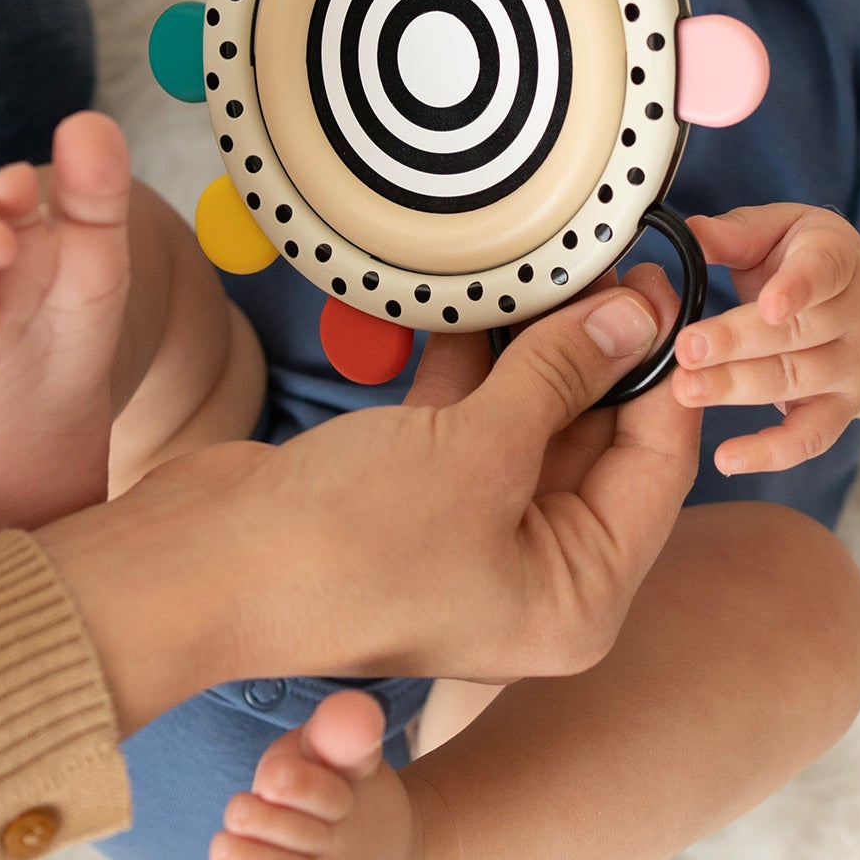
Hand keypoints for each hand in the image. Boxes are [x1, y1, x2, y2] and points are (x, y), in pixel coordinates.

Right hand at [36, 267, 698, 728]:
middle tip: (601, 259)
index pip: (657, 468)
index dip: (661, 371)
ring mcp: (475, 541)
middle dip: (597, 351)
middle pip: (599, 444)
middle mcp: (537, 579)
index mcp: (579, 601)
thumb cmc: (345, 543)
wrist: (198, 570)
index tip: (659, 283)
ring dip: (534, 351)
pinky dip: (474, 368)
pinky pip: (471, 425)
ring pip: (532, 426)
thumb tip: (637, 314)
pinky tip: (476, 303)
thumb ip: (562, 376)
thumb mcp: (478, 450)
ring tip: (546, 265)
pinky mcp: (418, 503)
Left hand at [670, 204, 859, 474]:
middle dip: (738, 342)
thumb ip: (737, 233)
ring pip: (796, 381)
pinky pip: (810, 437)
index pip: (824, 271)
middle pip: (798, 333)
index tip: (768, 305)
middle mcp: (858, 315)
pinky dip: (771, 453)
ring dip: (737, 388)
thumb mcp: (777, 232)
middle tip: (686, 349)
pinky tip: (727, 459)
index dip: (798, 288)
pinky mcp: (842, 410)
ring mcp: (854, 368)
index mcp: (840, 258)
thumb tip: (691, 232)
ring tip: (686, 389)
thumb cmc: (801, 262)